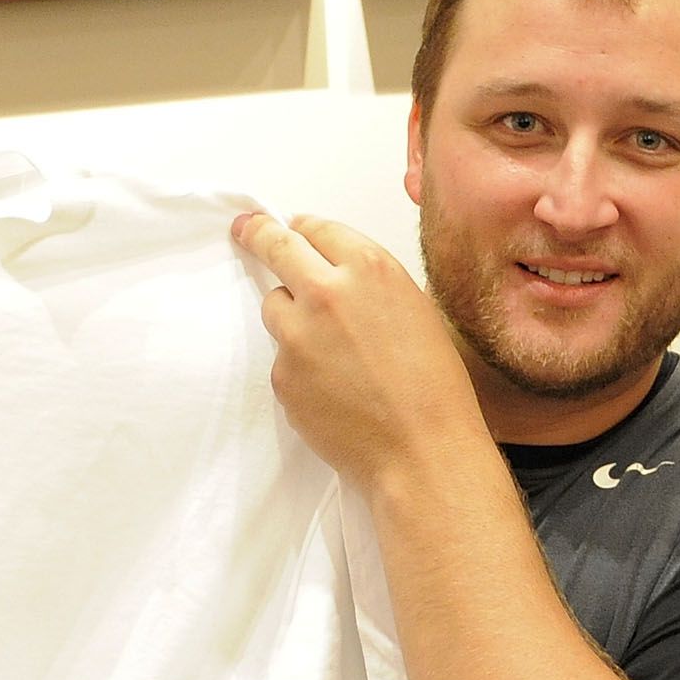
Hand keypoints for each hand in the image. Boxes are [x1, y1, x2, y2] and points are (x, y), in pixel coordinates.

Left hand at [231, 211, 486, 490]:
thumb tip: (334, 274)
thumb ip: (369, 284)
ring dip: (291, 315)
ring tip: (331, 350)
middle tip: (245, 230)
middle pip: (276, 246)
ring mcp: (297, 335)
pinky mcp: (282, 375)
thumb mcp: (415, 310)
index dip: (303, 229)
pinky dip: (299, 366)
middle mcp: (326, 292)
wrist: (421, 450)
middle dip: (258, 234)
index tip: (289, 228)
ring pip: (274, 305)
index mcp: (369, 268)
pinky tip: (333, 389)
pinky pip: (281, 357)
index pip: (317, 228)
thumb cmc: (433, 385)